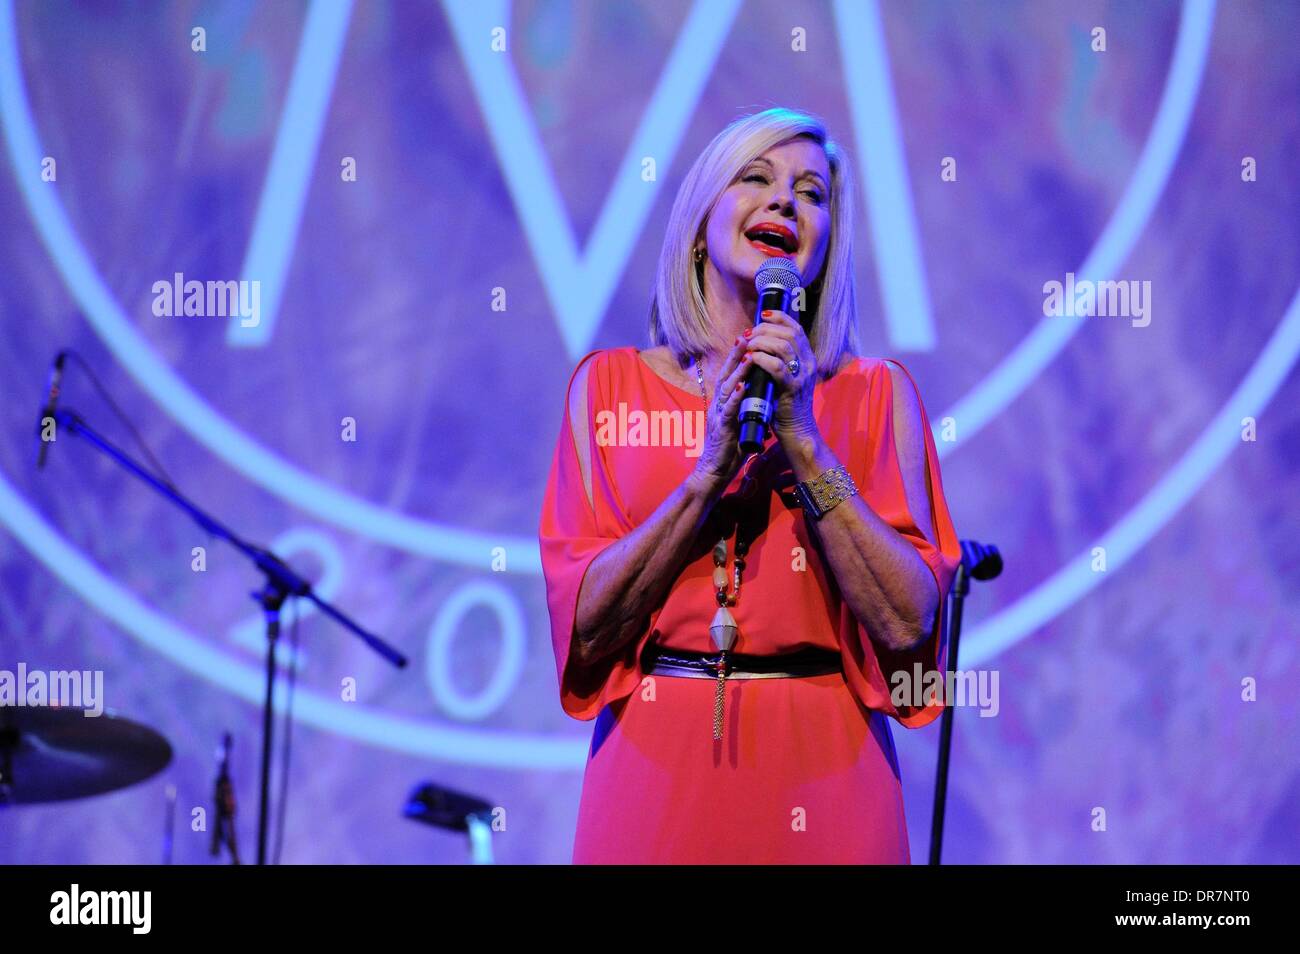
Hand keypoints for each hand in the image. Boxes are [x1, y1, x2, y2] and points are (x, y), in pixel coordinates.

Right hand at [687, 336, 751, 497]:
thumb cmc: (730, 446)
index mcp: (725, 400)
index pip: (732, 372)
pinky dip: (736, 397)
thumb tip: (766, 395)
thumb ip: (751, 406)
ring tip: (748, 354)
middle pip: (728, 372)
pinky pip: (729, 410)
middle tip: (746, 334)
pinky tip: (743, 387)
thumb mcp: (742, 420)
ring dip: (738, 370)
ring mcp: (719, 414)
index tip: (750, 335)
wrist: (715, 470)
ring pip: (727, 387)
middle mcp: (719, 403)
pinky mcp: (721, 428)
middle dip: (737, 353)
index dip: (740, 354)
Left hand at [743, 309, 820, 452]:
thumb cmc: (785, 402)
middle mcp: (808, 364)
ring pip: (783, 346)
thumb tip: (759, 339)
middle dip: (765, 329)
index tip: (763, 314)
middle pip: (788, 333)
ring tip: (748, 345)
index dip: (780, 317)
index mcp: (807, 358)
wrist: (796, 429)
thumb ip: (778, 358)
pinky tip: (751, 358)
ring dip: (761, 342)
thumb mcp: (785, 375)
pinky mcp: (792, 389)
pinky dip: (761, 359)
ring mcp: (802, 376)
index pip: (796, 328)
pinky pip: (777, 367)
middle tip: (750, 333)